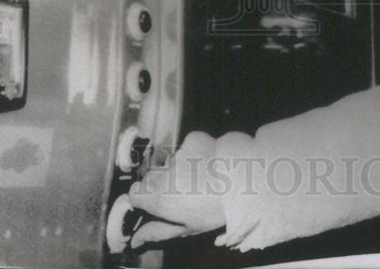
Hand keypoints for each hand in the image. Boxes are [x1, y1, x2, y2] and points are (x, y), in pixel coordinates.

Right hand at [125, 131, 226, 247]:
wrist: (245, 181)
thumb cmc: (216, 210)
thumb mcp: (187, 228)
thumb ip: (157, 231)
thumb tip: (134, 240)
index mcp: (160, 198)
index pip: (135, 193)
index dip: (144, 198)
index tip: (156, 202)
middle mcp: (164, 174)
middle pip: (151, 178)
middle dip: (161, 184)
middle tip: (184, 192)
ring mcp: (178, 154)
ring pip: (169, 162)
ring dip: (179, 168)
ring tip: (201, 178)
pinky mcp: (192, 139)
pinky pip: (185, 147)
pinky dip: (193, 153)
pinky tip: (208, 162)